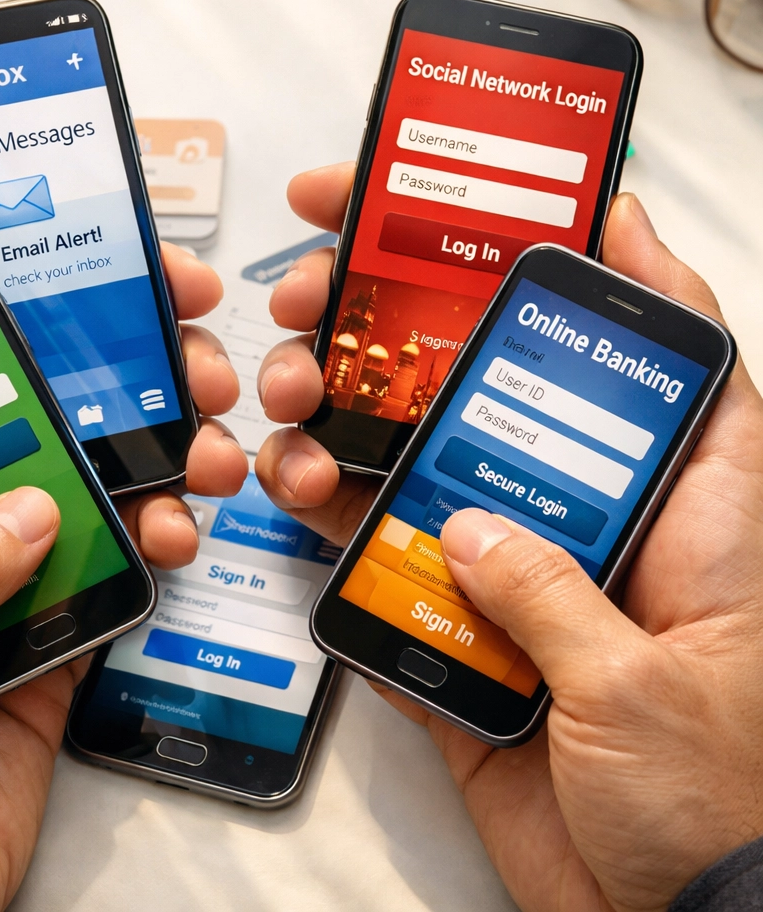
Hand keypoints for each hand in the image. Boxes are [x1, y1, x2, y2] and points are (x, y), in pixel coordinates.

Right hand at [255, 164, 762, 910]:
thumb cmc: (718, 808)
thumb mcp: (648, 688)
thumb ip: (554, 595)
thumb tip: (464, 530)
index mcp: (683, 514)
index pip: (668, 360)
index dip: (627, 267)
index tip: (563, 199)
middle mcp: (588, 522)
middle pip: (502, 389)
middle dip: (415, 323)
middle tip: (327, 283)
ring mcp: (512, 571)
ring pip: (422, 468)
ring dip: (348, 424)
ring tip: (289, 397)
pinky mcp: (457, 631)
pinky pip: (383, 565)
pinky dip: (332, 533)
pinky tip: (293, 496)